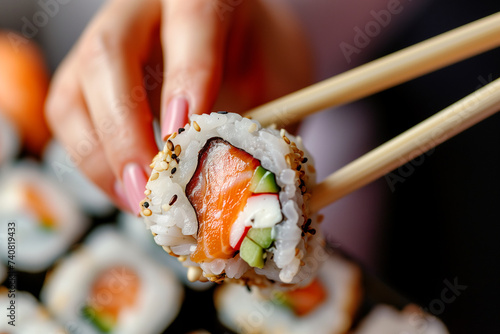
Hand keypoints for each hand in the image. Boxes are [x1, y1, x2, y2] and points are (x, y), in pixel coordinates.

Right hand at [45, 0, 311, 214]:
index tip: (185, 138)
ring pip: (75, 91)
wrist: (240, 44)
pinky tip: (125, 188)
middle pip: (109, 55)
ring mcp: (107, 40)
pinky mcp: (85, 73)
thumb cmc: (260, 63)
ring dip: (101, 156)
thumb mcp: (278, 83)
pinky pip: (67, 116)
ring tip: (139, 200)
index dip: (187, 79)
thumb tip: (234, 187)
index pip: (191, 19)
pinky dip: (92, 160)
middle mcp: (143, 9)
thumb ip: (259, 122)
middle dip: (125, 131)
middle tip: (150, 189)